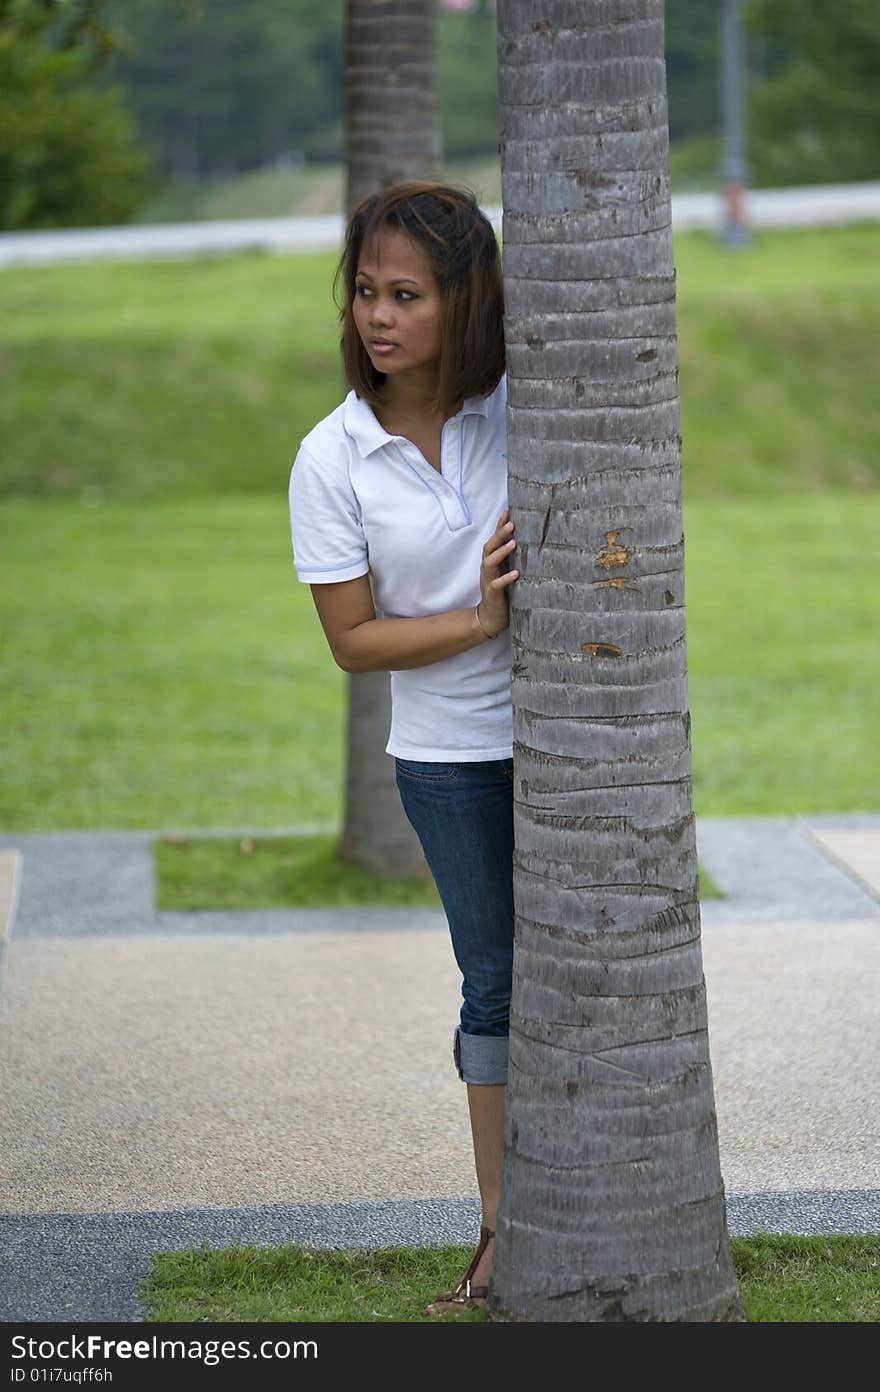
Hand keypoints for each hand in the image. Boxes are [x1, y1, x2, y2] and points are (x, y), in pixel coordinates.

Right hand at [477, 508, 517, 637]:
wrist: (491, 617)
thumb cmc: (502, 593)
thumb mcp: (506, 572)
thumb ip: (512, 559)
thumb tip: (528, 542)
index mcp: (492, 562)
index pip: (494, 540)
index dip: (499, 526)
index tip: (507, 512)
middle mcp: (487, 569)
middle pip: (489, 547)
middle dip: (499, 535)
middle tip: (511, 524)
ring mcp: (488, 581)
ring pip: (489, 563)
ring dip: (501, 552)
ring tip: (513, 543)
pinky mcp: (492, 594)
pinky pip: (497, 585)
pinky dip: (505, 578)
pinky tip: (516, 574)